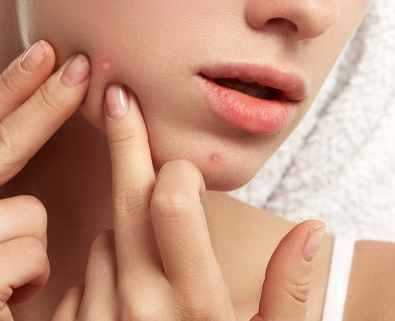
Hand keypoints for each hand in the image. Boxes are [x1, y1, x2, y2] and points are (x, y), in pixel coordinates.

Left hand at [52, 83, 324, 320]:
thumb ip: (291, 297)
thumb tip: (315, 229)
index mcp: (199, 309)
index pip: (173, 204)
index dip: (175, 169)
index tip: (176, 153)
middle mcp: (142, 311)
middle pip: (128, 205)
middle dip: (126, 146)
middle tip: (115, 95)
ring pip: (104, 240)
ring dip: (123, 230)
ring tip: (147, 248)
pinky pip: (79, 279)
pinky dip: (99, 269)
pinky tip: (118, 285)